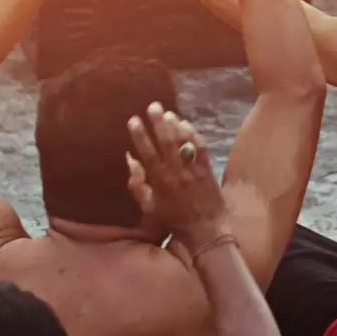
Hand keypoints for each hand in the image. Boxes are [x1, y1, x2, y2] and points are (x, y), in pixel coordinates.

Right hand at [125, 102, 227, 255]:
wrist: (205, 229)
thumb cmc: (173, 219)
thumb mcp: (148, 207)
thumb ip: (137, 184)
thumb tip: (130, 158)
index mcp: (159, 181)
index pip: (147, 153)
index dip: (140, 135)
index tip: (133, 120)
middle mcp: (175, 172)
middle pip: (165, 142)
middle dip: (158, 122)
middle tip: (152, 106)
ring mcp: (192, 169)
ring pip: (182, 142)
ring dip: (175, 125)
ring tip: (167, 113)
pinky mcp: (207, 169)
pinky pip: (200, 147)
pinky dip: (193, 134)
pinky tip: (186, 123)